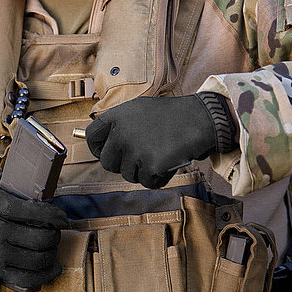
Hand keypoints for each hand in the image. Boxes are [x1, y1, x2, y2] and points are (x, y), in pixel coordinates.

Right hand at [0, 173, 67, 288]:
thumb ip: (11, 178)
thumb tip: (37, 167)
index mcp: (0, 207)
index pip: (37, 212)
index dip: (56, 216)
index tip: (62, 219)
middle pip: (42, 238)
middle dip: (55, 236)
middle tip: (55, 233)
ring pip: (39, 259)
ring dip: (52, 254)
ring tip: (51, 247)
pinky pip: (28, 277)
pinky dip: (45, 274)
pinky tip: (51, 267)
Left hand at [86, 93, 236, 188]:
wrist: (199, 119)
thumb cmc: (168, 116)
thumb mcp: (137, 110)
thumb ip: (117, 125)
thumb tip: (98, 144)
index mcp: (115, 117)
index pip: (92, 138)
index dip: (97, 148)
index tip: (106, 153)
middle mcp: (121, 133)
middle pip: (107, 163)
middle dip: (122, 164)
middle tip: (140, 157)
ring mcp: (135, 151)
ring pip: (128, 175)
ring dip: (142, 170)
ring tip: (159, 153)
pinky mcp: (151, 166)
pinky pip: (147, 182)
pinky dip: (158, 177)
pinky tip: (168, 161)